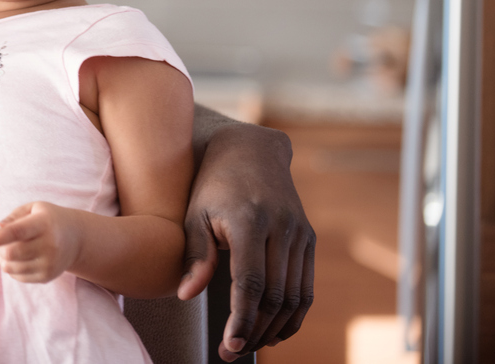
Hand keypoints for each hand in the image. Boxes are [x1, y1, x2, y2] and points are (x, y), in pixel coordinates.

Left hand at [0, 201, 80, 282]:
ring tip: (9, 248)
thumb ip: (11, 218)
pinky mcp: (47, 277)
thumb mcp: (32, 209)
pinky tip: (19, 257)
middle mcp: (49, 245)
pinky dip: (11, 267)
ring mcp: (49, 263)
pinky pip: (18, 276)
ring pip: (12, 267)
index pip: (16, 232)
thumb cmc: (48, 219)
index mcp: (44, 223)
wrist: (76, 238)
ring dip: (3, 258)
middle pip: (11, 253)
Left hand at [177, 120, 314, 360]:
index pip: (250, 283)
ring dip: (274, 328)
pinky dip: (293, 315)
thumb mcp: (195, 214)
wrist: (251, 151)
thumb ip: (195, 254)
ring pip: (294, 297)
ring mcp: (300, 234)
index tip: (228, 344)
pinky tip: (274, 330)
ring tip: (249, 344)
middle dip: (255, 330)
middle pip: (275, 296)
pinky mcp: (308, 240)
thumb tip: (185, 295)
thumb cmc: (213, 185)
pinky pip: (306, 287)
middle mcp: (282, 228)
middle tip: (232, 350)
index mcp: (250, 221)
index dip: (242, 318)